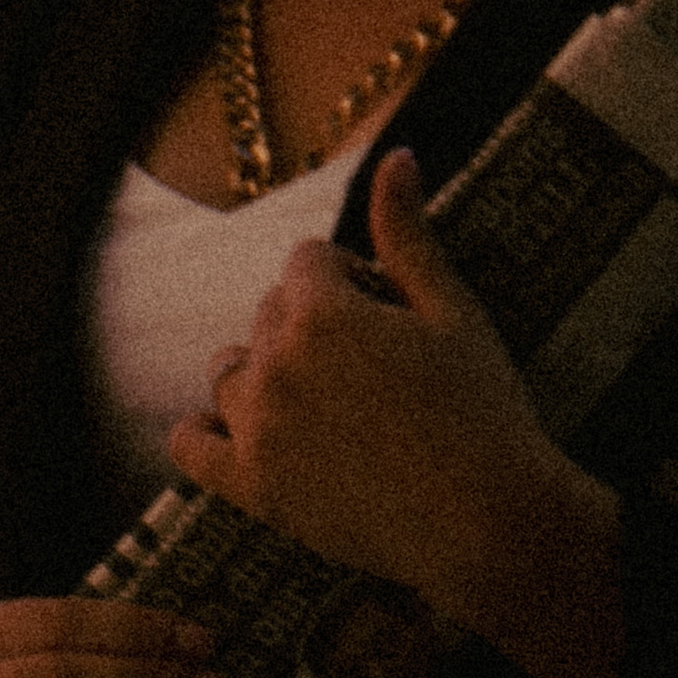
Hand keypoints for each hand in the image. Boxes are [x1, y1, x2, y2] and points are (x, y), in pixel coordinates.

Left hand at [164, 150, 624, 677]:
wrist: (486, 522)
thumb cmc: (482, 410)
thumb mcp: (453, 311)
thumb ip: (407, 235)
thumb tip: (394, 155)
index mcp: (319, 313)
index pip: (306, 261)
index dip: (350, 279)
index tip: (386, 311)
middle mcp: (273, 366)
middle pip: (269, 314)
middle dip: (313, 324)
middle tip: (373, 366)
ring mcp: (256, 430)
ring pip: (231, 372)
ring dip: (265, 371)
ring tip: (322, 399)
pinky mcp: (252, 489)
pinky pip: (191, 446)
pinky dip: (201, 430)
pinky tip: (230, 427)